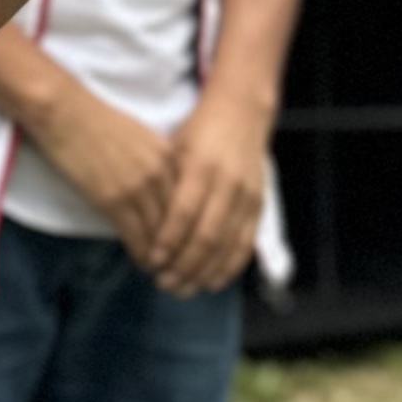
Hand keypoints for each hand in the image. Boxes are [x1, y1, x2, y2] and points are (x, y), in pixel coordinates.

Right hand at [18, 75, 180, 269]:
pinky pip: (137, 237)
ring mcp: (138, 187)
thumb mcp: (137, 136)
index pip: (190, 201)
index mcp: (169, 155)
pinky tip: (142, 262)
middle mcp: (160, 173)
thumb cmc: (92, 119)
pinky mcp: (114, 199)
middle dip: (183, 247)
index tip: (190, 243)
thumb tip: (157, 190)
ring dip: (163, 256)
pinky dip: (142, 254)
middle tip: (181, 265)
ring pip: (161, 234)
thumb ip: (154, 162)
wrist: (62, 110)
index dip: (191, 226)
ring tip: (162, 271)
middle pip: (181, 221)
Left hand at [143, 90, 272, 296]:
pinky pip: (246, 243)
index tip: (151, 261)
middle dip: (184, 265)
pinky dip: (230, 266)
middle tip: (163, 283)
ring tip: (182, 288)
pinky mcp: (259, 205)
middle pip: (206, 236)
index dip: (167, 241)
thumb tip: (142, 224)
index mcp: (201, 168)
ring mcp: (247, 196)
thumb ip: (163, 184)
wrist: (242, 113)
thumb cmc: (198, 131)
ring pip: (227, 245)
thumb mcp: (174, 148)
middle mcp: (227, 184)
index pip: (183, 214)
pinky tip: (212, 281)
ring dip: (204, 272)